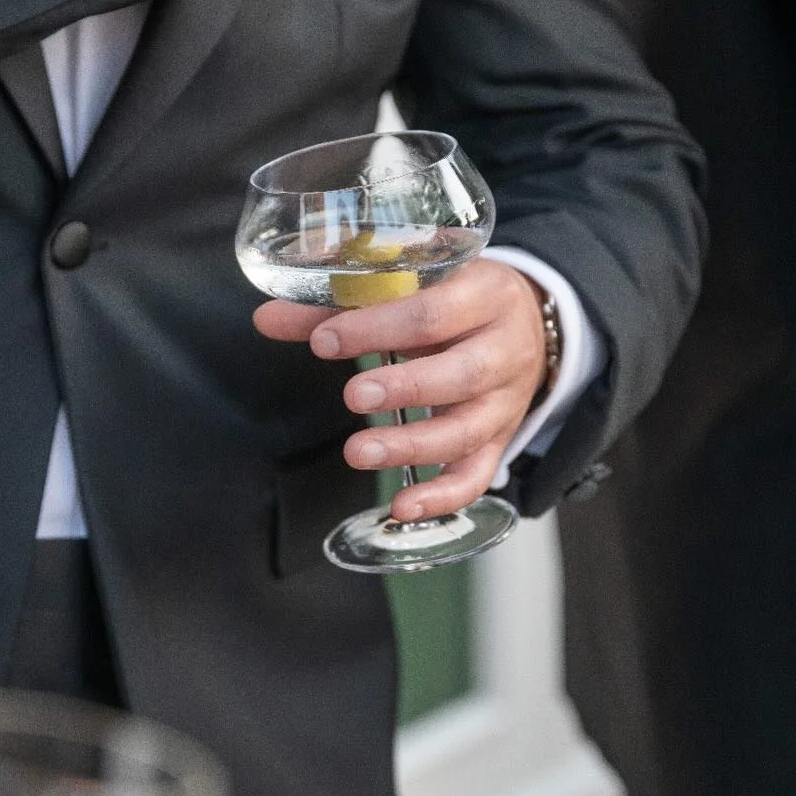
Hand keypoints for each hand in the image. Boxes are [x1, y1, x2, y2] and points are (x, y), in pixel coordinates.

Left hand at [254, 259, 546, 519]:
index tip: (324, 342)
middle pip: (461, 374)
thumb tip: (266, 320)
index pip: (434, 312)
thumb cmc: (456, 300)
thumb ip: (338, 305)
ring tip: (359, 451)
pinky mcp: (499, 442)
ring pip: (465, 432)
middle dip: (405, 388)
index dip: (378, 327)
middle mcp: (505, 351)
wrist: (530, 323)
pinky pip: (476, 478)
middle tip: (353, 396)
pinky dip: (440, 498)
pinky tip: (401, 507)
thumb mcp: (412, 287)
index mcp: (485, 294)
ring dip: (410, 446)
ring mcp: (505, 403)